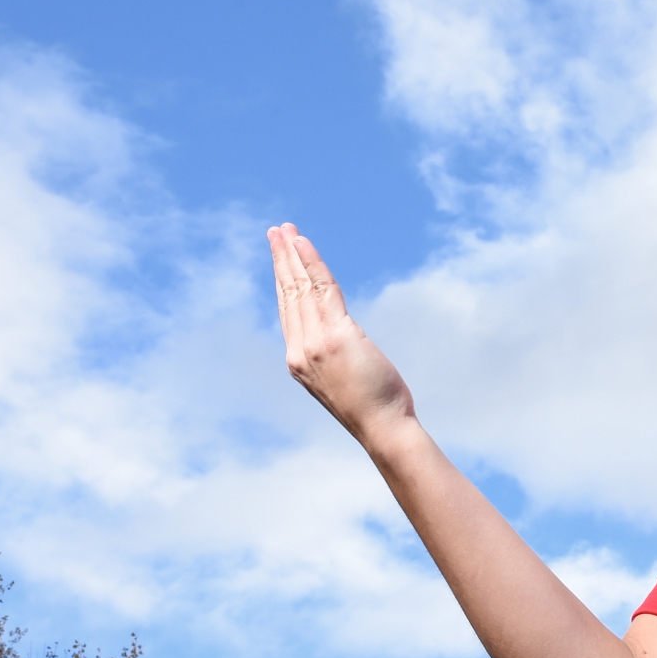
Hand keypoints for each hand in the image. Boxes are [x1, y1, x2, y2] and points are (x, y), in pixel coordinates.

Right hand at [267, 224, 415, 448]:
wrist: (382, 428)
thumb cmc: (372, 408)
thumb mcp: (344, 377)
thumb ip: (335, 352)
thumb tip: (345, 336)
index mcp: (298, 361)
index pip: (287, 311)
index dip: (282, 282)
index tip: (281, 259)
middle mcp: (300, 349)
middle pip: (287, 294)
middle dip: (281, 260)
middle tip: (275, 232)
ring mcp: (315, 342)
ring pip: (299, 286)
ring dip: (292, 254)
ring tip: (285, 229)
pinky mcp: (336, 335)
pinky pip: (321, 288)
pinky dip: (312, 262)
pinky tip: (303, 242)